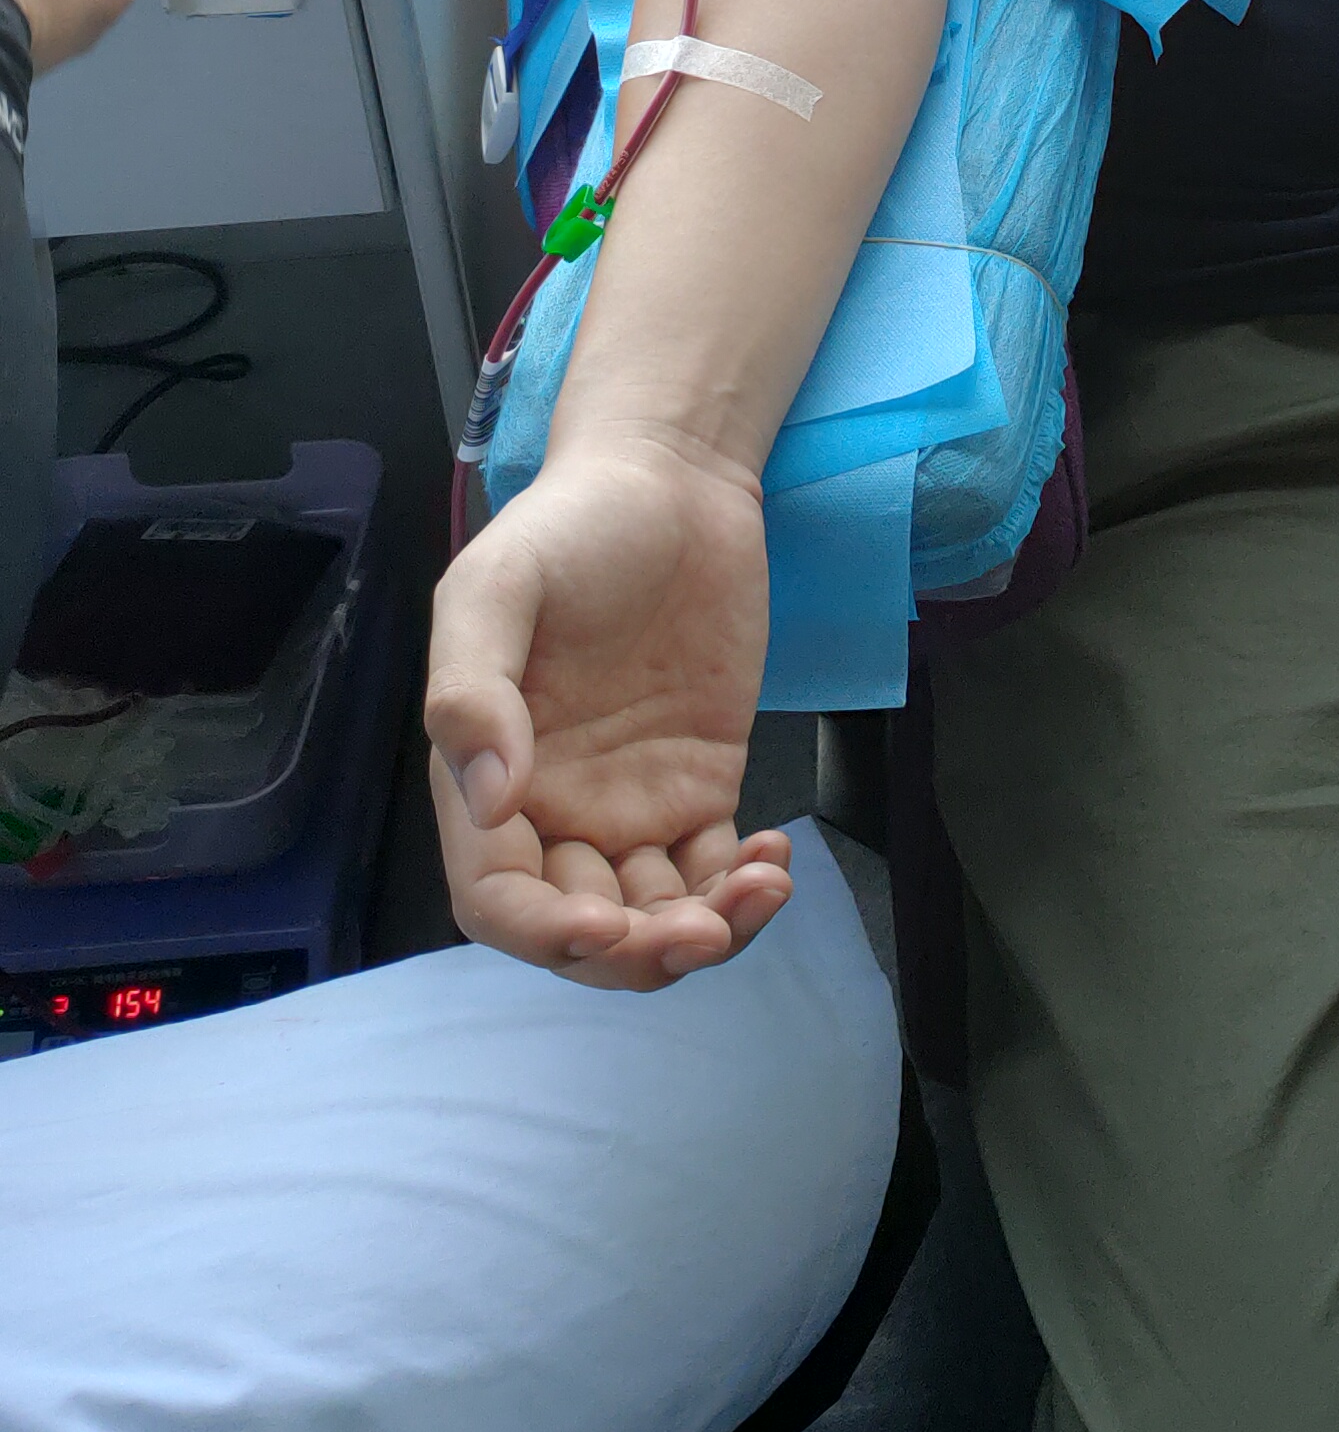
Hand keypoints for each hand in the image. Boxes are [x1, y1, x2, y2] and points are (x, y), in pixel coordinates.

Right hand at [426, 425, 793, 989]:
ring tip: (758, 891)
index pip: (497, 897)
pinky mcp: (699, 783)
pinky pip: (712, 869)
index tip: (605, 925)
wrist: (670, 478)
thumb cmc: (570, 523)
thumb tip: (491, 797)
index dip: (542, 932)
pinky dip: (741, 889)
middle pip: (580, 930)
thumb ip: (472, 688)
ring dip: (702, 933)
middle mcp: (553, 810)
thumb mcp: (497, 585)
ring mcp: (629, 804)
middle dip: (635, 953)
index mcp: (487, 777)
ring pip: (654, 916)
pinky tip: (772, 861)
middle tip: (700, 930)